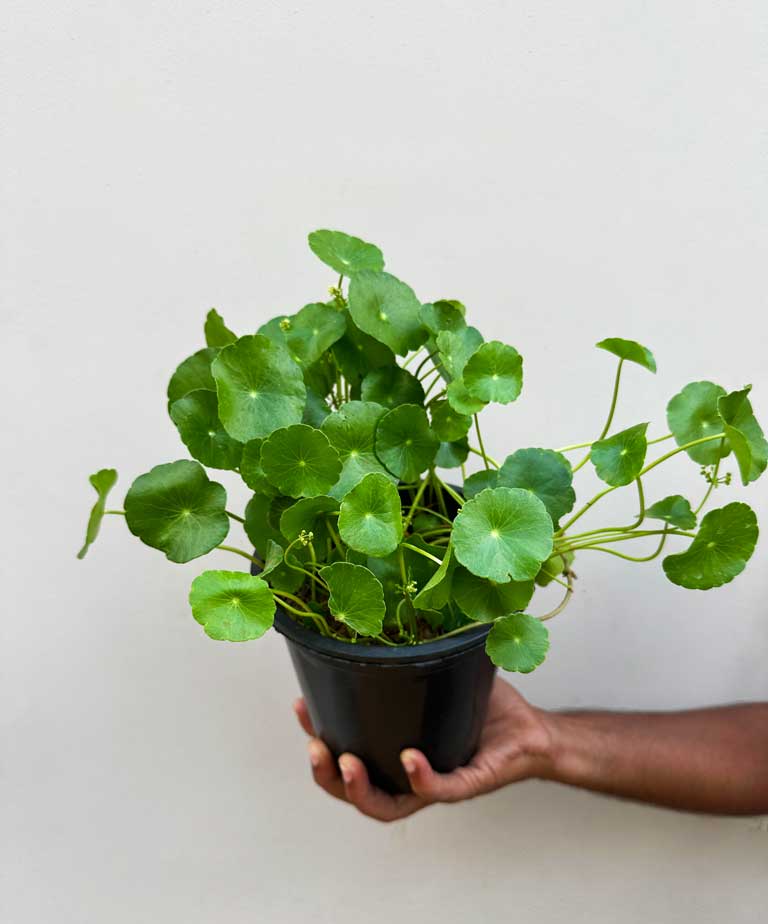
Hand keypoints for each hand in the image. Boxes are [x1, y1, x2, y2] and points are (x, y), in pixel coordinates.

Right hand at [293, 676, 554, 821]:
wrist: (531, 729)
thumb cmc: (483, 707)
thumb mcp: (439, 675)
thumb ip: (412, 654)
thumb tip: (385, 603)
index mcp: (394, 754)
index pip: (346, 758)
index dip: (318, 740)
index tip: (301, 706)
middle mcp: (409, 776)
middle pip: (357, 792)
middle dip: (327, 776)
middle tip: (315, 747)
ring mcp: (437, 783)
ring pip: (388, 805)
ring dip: (360, 789)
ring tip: (347, 762)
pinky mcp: (469, 783)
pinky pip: (441, 789)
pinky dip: (421, 778)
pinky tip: (408, 759)